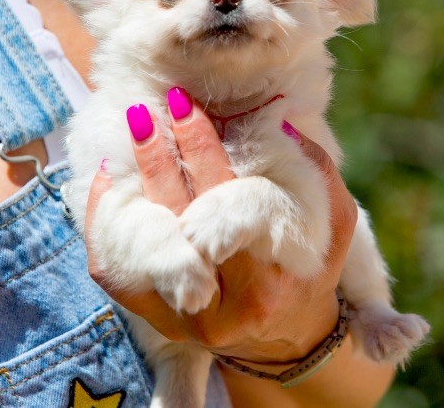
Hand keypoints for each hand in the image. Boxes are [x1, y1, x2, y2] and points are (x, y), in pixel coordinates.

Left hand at [83, 90, 359, 363]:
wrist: (287, 334)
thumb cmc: (310, 265)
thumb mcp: (336, 221)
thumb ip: (318, 172)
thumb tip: (280, 120)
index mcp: (269, 280)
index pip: (229, 204)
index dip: (203, 153)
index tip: (185, 109)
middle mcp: (225, 307)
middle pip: (181, 220)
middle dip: (161, 160)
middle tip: (145, 113)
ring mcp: (185, 320)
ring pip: (145, 246)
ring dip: (131, 184)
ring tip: (126, 137)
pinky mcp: (157, 321)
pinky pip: (119, 273)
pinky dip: (107, 226)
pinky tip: (109, 181)